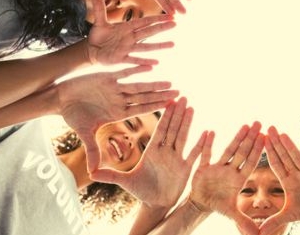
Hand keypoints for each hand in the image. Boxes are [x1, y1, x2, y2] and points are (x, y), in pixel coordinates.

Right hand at [58, 66, 178, 170]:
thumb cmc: (72, 115)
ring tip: (170, 82)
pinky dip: (136, 69)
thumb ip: (92, 150)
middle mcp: (119, 100)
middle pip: (144, 98)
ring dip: (154, 84)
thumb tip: (93, 172)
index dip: (156, 109)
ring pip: (138, 86)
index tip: (171, 109)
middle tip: (179, 93)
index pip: (141, 111)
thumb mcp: (84, 133)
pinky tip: (150, 66)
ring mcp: (115, 88)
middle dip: (161, 96)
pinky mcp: (107, 77)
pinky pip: (124, 72)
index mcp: (117, 113)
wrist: (61, 98)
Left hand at [86, 0, 175, 65]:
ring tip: (172, 44)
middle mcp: (130, 38)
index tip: (169, 15)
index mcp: (127, 28)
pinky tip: (155, 64)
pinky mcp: (121, 59)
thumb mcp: (99, 21)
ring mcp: (127, 49)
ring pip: (145, 47)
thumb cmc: (98, 36)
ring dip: (158, 46)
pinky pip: (134, 60)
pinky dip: (144, 62)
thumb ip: (99, 7)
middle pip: (148, 32)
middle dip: (161, 28)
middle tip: (175, 24)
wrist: (91, 51)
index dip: (156, 18)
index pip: (144, 21)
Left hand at [90, 97, 206, 208]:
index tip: (167, 100)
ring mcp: (176, 158)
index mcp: (152, 151)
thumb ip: (110, 175)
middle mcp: (165, 151)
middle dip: (177, 112)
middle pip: (172, 128)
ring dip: (188, 122)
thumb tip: (91, 172)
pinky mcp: (185, 169)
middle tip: (182, 96)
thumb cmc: (141, 190)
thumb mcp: (124, 181)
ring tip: (192, 107)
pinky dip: (201, 144)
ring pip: (183, 136)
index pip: (159, 129)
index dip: (163, 115)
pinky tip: (208, 132)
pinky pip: (194, 154)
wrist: (154, 203)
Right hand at [189, 122, 263, 234]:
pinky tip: (209, 132)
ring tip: (245, 125)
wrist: (202, 203)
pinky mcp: (204, 168)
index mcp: (238, 179)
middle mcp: (230, 170)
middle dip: (251, 139)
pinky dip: (206, 145)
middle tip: (259, 123)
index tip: (266, 139)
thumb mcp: (232, 213)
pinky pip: (205, 155)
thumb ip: (243, 221)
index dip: (258, 151)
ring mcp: (217, 167)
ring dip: (236, 138)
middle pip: (242, 152)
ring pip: (228, 150)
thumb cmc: (219, 204)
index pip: (250, 163)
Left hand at [259, 127, 299, 234]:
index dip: (269, 153)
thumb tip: (259, 232)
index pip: (276, 165)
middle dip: (277, 143)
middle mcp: (297, 174)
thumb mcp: (289, 215)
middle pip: (285, 157)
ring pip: (299, 158)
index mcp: (288, 181)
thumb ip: (274, 221)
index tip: (261, 140)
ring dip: (292, 146)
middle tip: (269, 128)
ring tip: (283, 133)